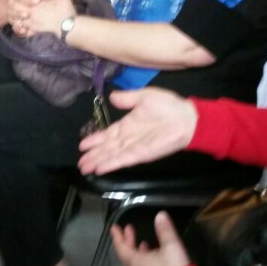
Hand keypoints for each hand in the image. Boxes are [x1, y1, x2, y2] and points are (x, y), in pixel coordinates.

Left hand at [8, 0, 73, 36]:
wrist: (69, 27)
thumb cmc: (65, 10)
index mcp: (37, 5)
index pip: (22, 1)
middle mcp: (33, 14)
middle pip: (16, 11)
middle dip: (11, 7)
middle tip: (7, 4)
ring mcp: (33, 23)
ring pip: (18, 21)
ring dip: (13, 17)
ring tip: (9, 14)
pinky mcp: (35, 31)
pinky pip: (23, 30)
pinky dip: (18, 27)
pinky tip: (17, 25)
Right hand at [77, 88, 197, 174]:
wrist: (186, 118)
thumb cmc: (168, 106)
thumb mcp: (144, 96)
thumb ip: (127, 98)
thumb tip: (111, 97)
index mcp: (128, 124)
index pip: (107, 134)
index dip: (95, 140)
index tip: (82, 145)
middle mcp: (128, 138)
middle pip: (106, 148)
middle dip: (93, 155)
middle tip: (80, 163)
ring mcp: (134, 147)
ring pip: (111, 156)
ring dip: (98, 162)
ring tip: (84, 168)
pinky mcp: (141, 155)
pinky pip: (122, 160)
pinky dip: (111, 164)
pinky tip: (100, 169)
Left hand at [111, 211, 191, 265]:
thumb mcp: (171, 246)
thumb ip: (165, 230)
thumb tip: (160, 215)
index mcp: (135, 263)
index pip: (121, 248)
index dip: (117, 236)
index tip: (114, 227)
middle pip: (127, 256)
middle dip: (128, 242)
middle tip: (130, 230)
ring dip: (137, 253)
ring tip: (143, 244)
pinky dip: (144, 264)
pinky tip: (154, 262)